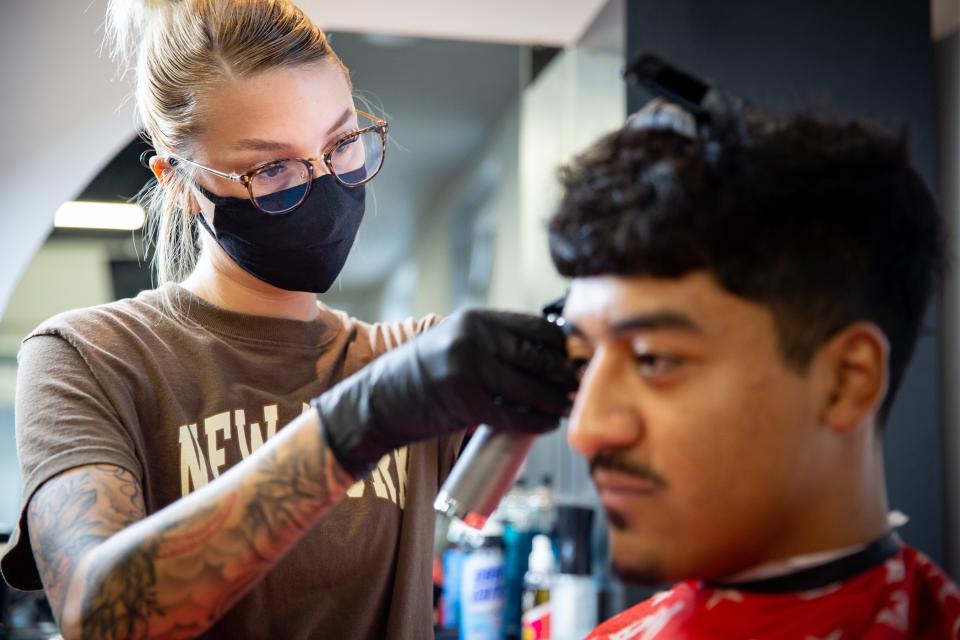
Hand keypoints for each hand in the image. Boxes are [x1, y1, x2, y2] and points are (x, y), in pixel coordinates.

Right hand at [312, 309, 578, 477]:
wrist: (377, 401)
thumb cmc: (422, 375)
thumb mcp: (456, 343)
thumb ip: (494, 344)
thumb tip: (547, 356)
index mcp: (475, 319)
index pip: (536, 327)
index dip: (563, 345)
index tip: (578, 359)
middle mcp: (473, 338)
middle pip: (538, 356)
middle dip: (565, 374)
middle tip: (580, 386)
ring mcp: (468, 370)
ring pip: (530, 388)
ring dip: (556, 400)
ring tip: (567, 407)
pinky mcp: (465, 403)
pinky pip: (513, 415)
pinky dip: (536, 422)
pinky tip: (547, 424)